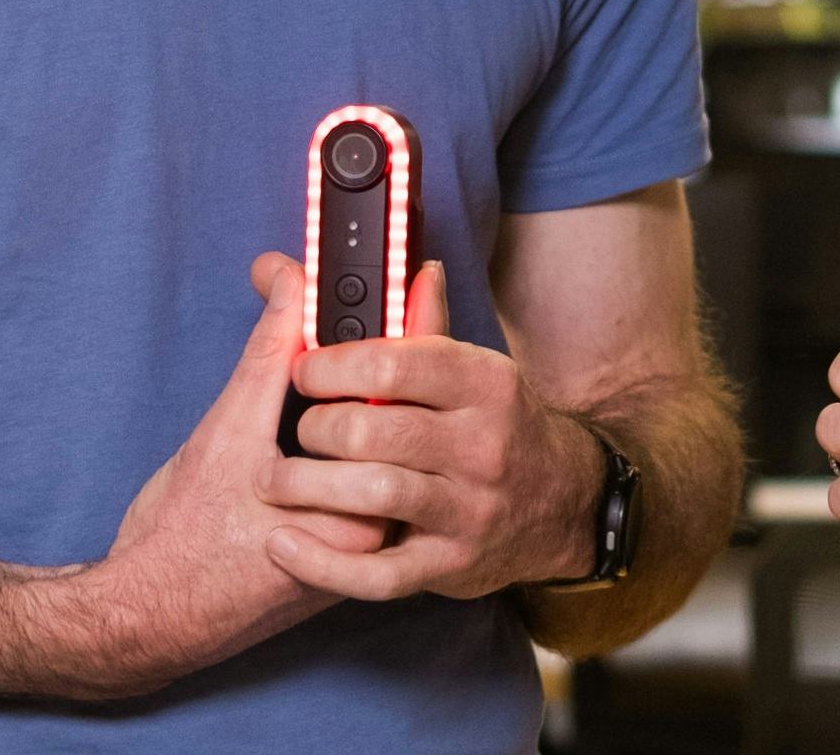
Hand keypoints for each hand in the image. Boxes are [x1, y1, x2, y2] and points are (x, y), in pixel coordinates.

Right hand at [67, 254, 391, 697]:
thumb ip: (270, 352)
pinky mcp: (345, 547)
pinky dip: (348, 424)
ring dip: (365, 389)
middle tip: (375, 288)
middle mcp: (376, 529)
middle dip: (386, 349)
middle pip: (402, 414)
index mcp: (361, 508)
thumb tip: (291, 282)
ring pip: (383, 440)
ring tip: (339, 343)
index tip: (415, 268)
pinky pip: (361, 468)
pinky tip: (331, 395)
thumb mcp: (227, 430)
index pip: (401, 394)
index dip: (407, 319)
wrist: (150, 615)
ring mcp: (363, 542)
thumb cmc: (181, 539)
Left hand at [257, 260, 606, 599]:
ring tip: (276, 478)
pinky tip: (282, 545)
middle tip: (297, 428)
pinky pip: (376, 574)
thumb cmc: (496, 427)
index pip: (396, 363)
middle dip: (316, 426)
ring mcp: (469, 511)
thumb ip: (418, 323)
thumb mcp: (471, 369)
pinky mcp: (450, 567)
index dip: (333, 364)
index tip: (303, 368)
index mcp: (486, 385)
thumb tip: (378, 265)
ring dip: (307, 486)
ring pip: (373, 494)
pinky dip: (320, 562)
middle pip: (375, 430)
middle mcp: (483, 446)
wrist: (563, 505)